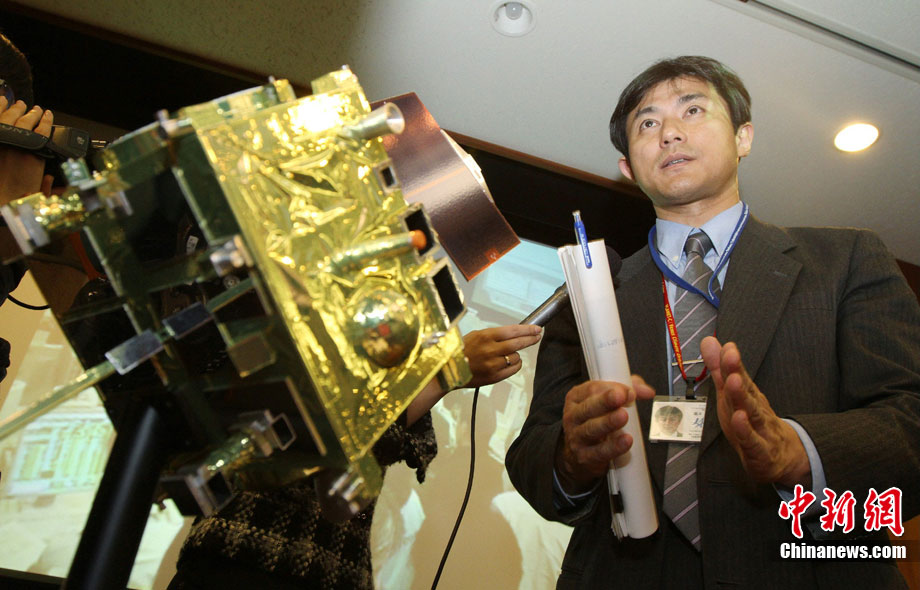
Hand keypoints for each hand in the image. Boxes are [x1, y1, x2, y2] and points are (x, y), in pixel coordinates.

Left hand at [0, 97, 52, 204]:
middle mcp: (17, 142)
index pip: (43, 130)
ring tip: (20, 104)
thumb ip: (48, 187)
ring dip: (16, 108)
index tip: (48, 114)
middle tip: (36, 109)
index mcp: (33, 154)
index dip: (47, 120)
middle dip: (33, 113)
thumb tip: (51, 182)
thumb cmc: (13, 196)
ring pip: (9, 115)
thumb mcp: (37, 194)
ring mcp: (2, 138)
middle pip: (26, 120)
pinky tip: (2, 100)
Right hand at [463, 324, 541, 387]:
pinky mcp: (494, 377)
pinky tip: (510, 362)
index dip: (527, 329)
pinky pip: (513, 369)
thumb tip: (514, 333)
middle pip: (518, 343)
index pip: (512, 331)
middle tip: (537, 336)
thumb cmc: (461, 350)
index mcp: (485, 336)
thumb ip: (494, 335)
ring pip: (516, 357)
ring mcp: (493, 365)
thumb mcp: (475, 335)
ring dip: (516, 354)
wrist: (448, 370)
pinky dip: (515, 364)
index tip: (536, 329)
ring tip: (507, 354)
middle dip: (530, 339)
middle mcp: (490, 350)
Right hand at [556, 375, 654, 492]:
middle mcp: (573, 416)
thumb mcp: (607, 401)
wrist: (581, 453)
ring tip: (623, 416)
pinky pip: (599, 452)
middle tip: (620, 396)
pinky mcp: (584, 456)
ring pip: (591, 429)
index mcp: (576, 398)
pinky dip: (613, 447)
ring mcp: (576, 437)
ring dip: (608, 422)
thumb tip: (647, 391)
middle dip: (605, 401)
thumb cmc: (596, 420)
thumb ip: (627, 391)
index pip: (591, 389)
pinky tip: (626, 441)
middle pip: (588, 407)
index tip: (629, 391)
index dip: (610, 388)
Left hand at [701, 336, 810, 486]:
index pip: (739, 376)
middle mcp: (755, 408)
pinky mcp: (760, 451)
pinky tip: (739, 418)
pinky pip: (752, 440)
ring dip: (742, 396)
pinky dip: (745, 430)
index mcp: (747, 395)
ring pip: (752, 412)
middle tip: (730, 355)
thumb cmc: (752, 422)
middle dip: (736, 371)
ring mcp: (760, 429)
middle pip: (746, 389)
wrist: (783, 457)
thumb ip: (720, 369)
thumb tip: (708, 342)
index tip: (727, 346)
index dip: (732, 362)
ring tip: (733, 382)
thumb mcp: (733, 395)